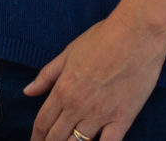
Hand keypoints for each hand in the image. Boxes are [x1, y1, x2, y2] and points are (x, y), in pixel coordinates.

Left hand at [24, 12, 165, 140]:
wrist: (137, 33)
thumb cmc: (103, 37)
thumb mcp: (69, 52)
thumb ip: (47, 75)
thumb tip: (28, 91)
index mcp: (63, 89)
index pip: (42, 123)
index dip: (37, 136)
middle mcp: (77, 106)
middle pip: (56, 138)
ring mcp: (100, 115)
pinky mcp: (123, 118)